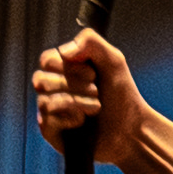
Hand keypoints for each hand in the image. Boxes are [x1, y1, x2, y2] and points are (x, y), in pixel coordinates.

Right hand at [32, 27, 148, 170]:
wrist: (132, 131)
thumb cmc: (122, 97)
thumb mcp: (112, 60)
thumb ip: (90, 41)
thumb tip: (64, 52)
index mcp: (63, 71)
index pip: (46, 60)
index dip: (69, 66)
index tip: (93, 74)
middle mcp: (52, 90)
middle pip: (40, 80)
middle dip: (73, 84)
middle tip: (96, 91)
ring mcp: (49, 111)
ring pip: (44, 100)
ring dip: (77, 101)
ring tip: (96, 107)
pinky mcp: (50, 132)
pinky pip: (47, 120)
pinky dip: (71, 117)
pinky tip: (83, 121)